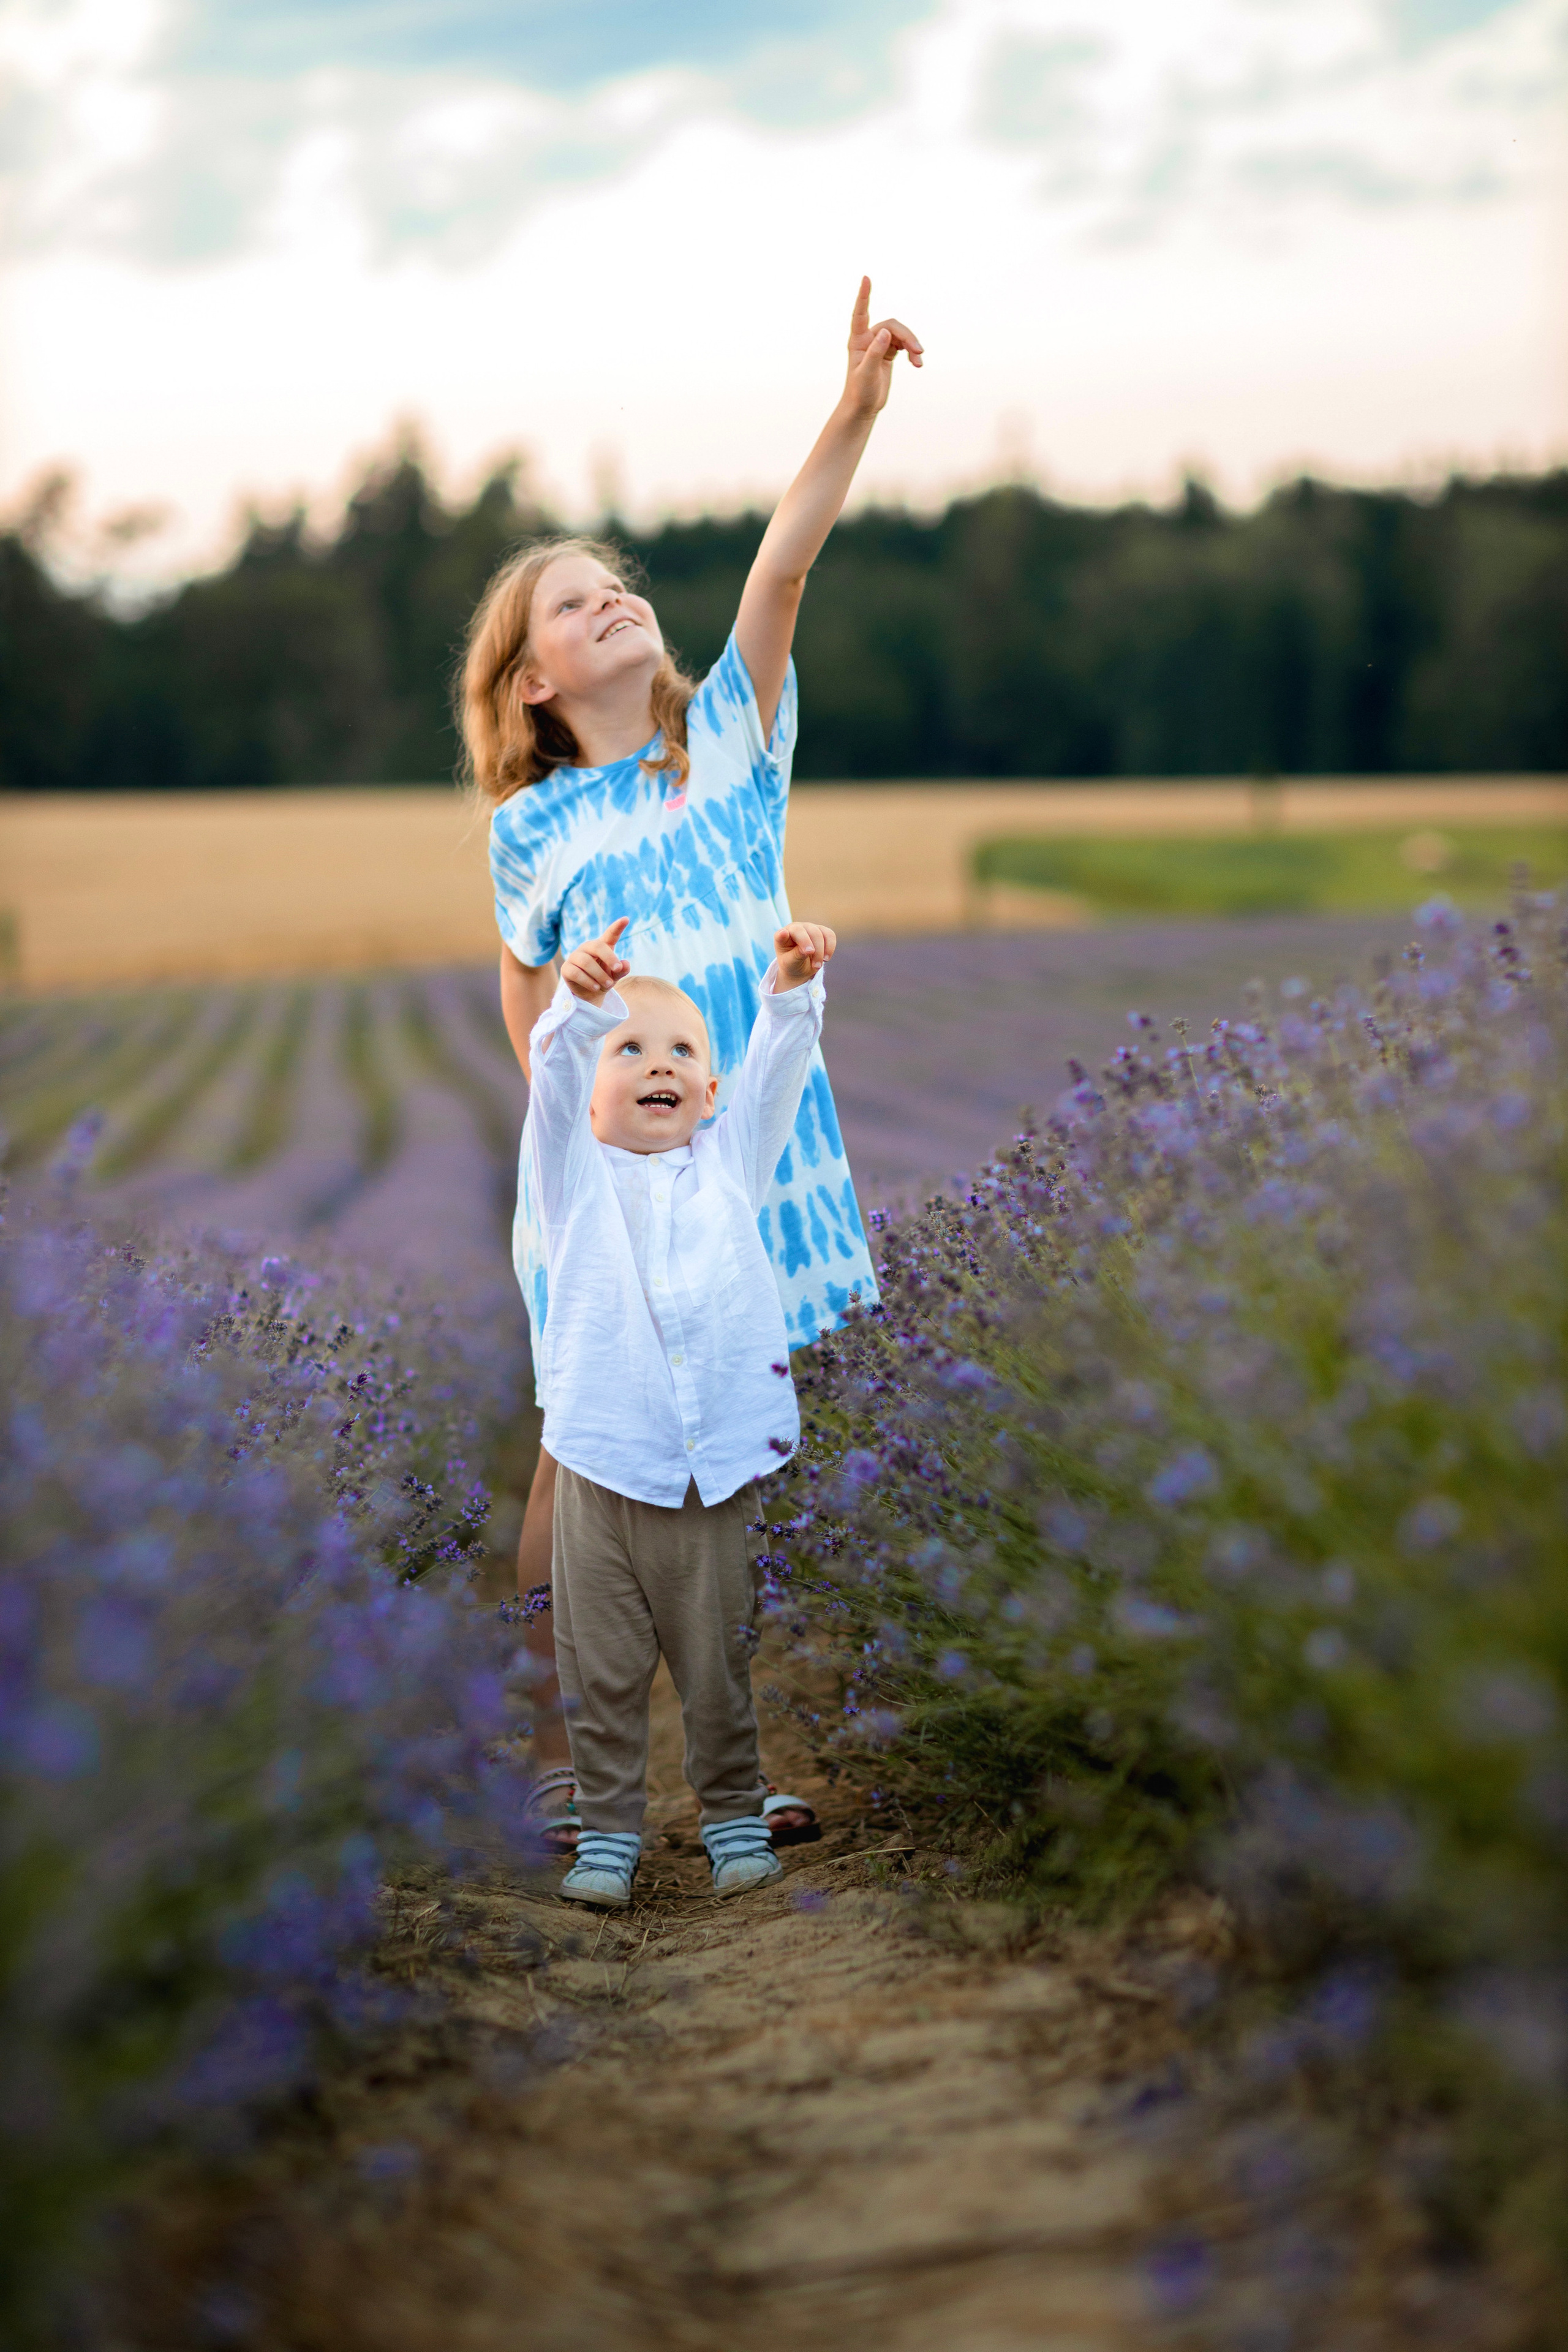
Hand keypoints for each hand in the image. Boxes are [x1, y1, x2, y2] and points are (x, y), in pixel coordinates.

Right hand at [562, 918, 629, 1001]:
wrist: (589, 994)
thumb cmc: (603, 979)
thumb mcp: (614, 976)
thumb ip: (621, 970)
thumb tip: (625, 965)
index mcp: (601, 946)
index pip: (610, 934)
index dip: (617, 927)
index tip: (626, 919)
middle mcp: (587, 948)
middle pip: (597, 946)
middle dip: (609, 958)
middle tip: (617, 969)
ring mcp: (575, 957)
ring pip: (586, 962)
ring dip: (599, 975)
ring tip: (608, 984)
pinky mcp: (566, 969)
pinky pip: (576, 973)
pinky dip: (588, 981)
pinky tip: (595, 987)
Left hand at [774, 920, 835, 988]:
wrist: (801, 968)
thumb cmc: (791, 964)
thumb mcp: (790, 964)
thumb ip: (796, 956)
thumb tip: (808, 950)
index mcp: (782, 936)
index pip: (782, 933)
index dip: (783, 934)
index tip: (783, 935)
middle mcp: (795, 928)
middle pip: (807, 932)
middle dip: (813, 949)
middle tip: (816, 966)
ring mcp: (809, 927)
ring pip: (819, 933)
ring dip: (821, 952)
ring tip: (818, 966)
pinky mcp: (821, 931)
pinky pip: (830, 935)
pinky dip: (830, 948)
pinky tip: (826, 958)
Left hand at [844, 276, 922, 418]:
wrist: (862, 408)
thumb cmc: (860, 392)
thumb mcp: (867, 373)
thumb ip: (875, 352)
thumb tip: (886, 333)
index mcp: (858, 341)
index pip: (860, 313)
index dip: (864, 295)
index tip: (866, 278)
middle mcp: (868, 339)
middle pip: (892, 326)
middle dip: (907, 337)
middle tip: (918, 352)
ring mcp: (879, 345)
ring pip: (901, 335)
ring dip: (912, 346)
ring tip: (919, 362)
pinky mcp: (888, 353)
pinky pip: (904, 345)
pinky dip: (912, 353)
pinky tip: (917, 364)